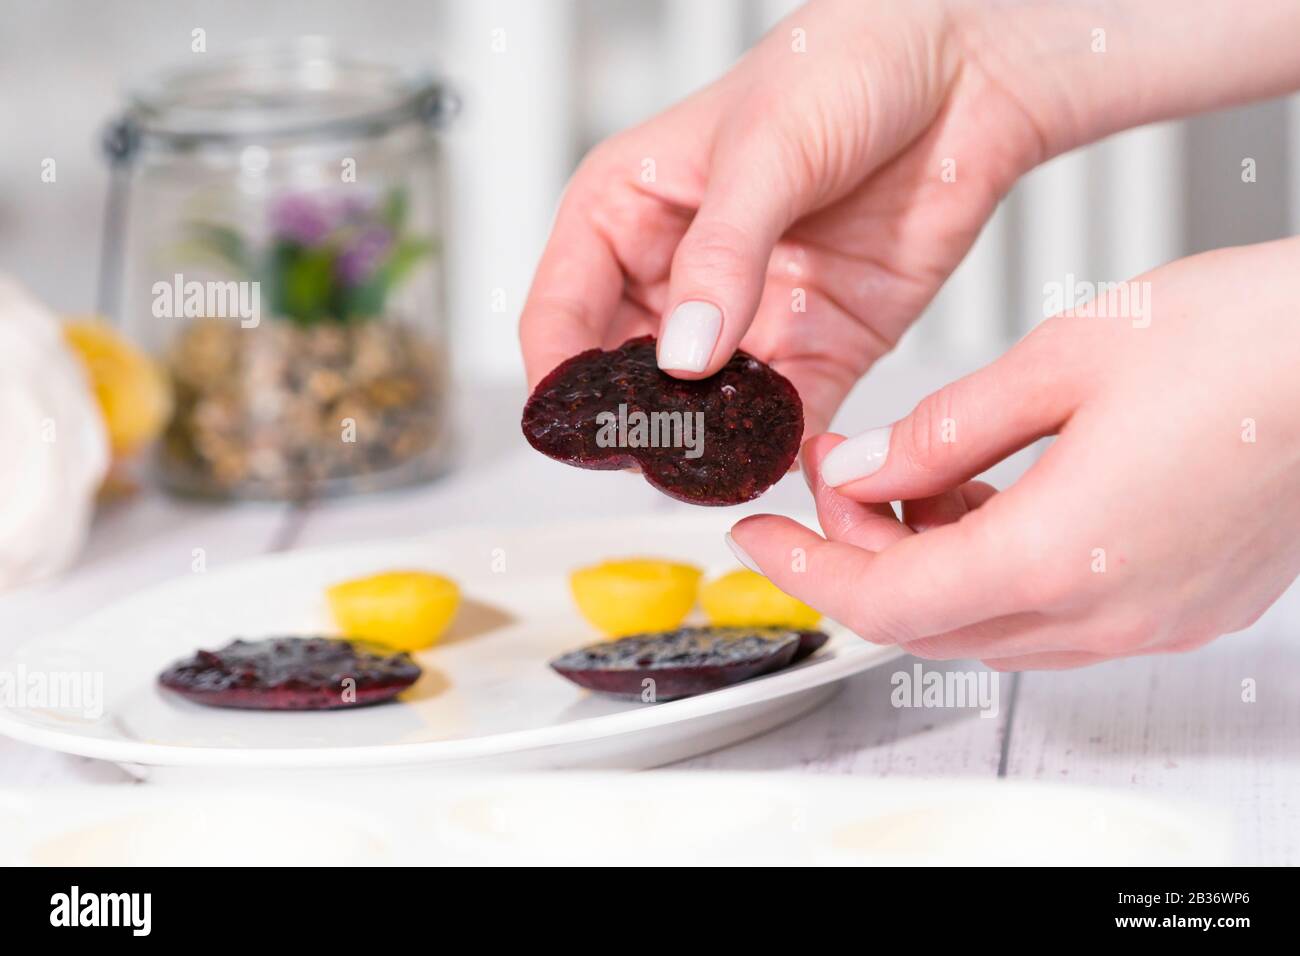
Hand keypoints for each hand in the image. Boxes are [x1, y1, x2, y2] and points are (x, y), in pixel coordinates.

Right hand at [520, 0, 1046, 432]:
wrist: (965, 67)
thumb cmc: (844, 65)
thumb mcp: (765, 151)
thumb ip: (722, 255)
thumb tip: (684, 353)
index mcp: (627, 213)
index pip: (560, 314)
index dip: (561, 378)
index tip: (579, 427)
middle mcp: (677, 276)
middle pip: (624, 378)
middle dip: (634, 423)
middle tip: (652, 454)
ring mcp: (745, 319)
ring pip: (700, 411)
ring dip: (704, 445)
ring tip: (713, 469)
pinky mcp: (816, 347)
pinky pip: (783, 417)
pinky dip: (777, 446)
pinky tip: (775, 459)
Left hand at [728, 240, 1299, 668]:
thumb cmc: (1254, 340)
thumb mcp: (1066, 358)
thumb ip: (944, 430)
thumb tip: (860, 472)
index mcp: (1063, 554)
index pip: (886, 600)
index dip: (806, 570)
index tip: (759, 537)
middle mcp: (1107, 611)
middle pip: (931, 620)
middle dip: (861, 555)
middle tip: (837, 481)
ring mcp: (1150, 618)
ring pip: (989, 622)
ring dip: (929, 560)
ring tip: (917, 473)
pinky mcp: (1182, 606)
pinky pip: (1052, 612)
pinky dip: (995, 566)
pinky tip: (993, 495)